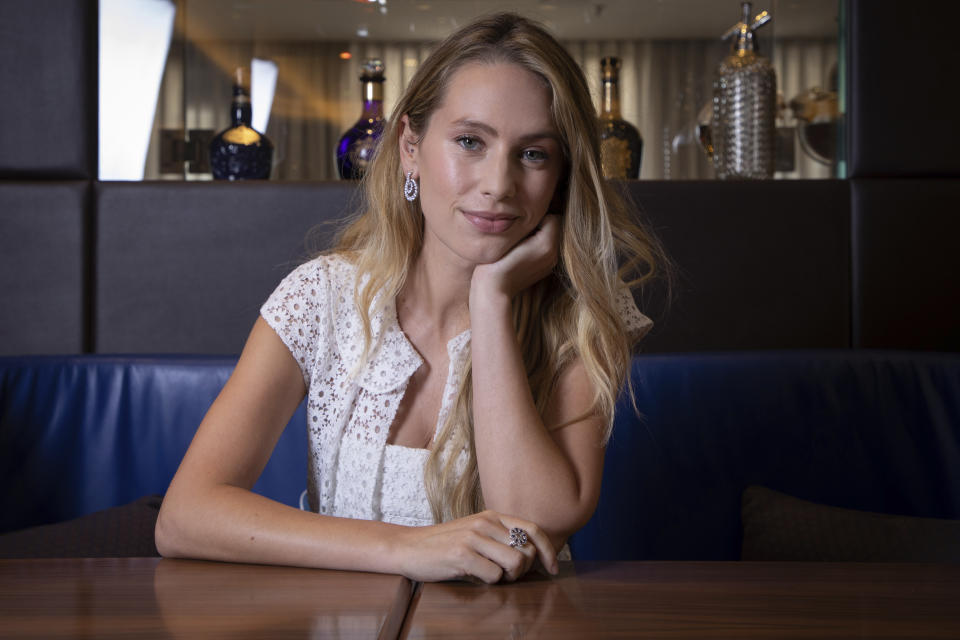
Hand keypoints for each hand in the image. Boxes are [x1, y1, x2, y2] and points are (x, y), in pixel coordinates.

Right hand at [393, 510, 557, 583]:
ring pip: (516, 563)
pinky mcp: (462, 554)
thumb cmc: (445, 545)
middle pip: (527, 551)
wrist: (408, 547)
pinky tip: (474, 576)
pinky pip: (494, 575)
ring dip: (509, 577)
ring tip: (492, 576)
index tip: (552, 569)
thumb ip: (500, 538)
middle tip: (507, 576)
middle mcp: (485, 522)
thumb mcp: (475, 533)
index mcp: (492, 516)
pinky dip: (489, 582)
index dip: (548, 551)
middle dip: (524, 570)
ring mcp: (473, 537)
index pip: (534, 529)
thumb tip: (533, 556)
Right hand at [470, 214, 560, 304]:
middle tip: (523, 230)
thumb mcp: (513, 236)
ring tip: (521, 241)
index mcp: (548, 244)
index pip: (553, 216)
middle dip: (542, 226)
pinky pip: (546, 250)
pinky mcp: (543, 270)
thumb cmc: (497, 262)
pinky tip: (522, 252)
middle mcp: (553, 254)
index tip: (524, 221)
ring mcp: (549, 264)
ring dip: (539, 236)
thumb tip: (537, 212)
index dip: (538, 216)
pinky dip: (537, 247)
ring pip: (550, 238)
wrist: (493, 290)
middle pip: (554, 228)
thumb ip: (530, 222)